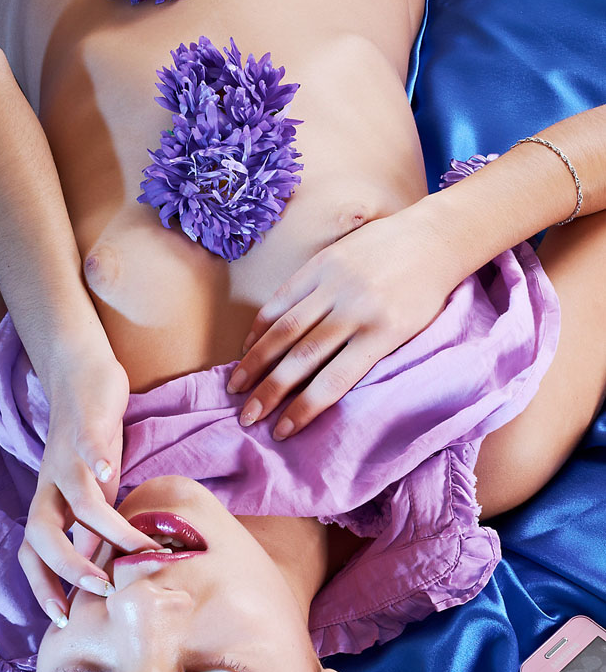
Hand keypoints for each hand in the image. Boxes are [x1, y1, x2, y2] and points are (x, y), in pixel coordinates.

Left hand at [17, 352, 155, 624]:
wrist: (78, 373)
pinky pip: (88, 444)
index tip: (63, 620)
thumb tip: (107, 574)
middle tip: (101, 590)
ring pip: (78, 498)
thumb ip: (94, 529)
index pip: (34, 555)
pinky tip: (110, 470)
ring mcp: (68, 454)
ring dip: (106, 528)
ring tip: (140, 547)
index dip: (43, 588)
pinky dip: (95, 459)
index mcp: (51, 504)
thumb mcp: (92, 492)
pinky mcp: (87, 424)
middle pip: (41, 534)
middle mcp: (52, 484)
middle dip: (67, 568)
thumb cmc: (88, 442)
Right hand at [227, 204, 463, 438]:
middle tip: (247, 417)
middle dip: (270, 391)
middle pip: (302, 357)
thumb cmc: (424, 296)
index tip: (281, 432)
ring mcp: (336, 282)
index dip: (303, 409)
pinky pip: (283, 296)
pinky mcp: (322, 262)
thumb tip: (321, 391)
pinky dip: (262, 324)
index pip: (334, 381)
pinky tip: (248, 347)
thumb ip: (368, 357)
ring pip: (285, 328)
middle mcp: (356, 308)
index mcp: (383, 333)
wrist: (434, 239)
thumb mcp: (408, 334)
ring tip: (236, 386)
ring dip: (256, 361)